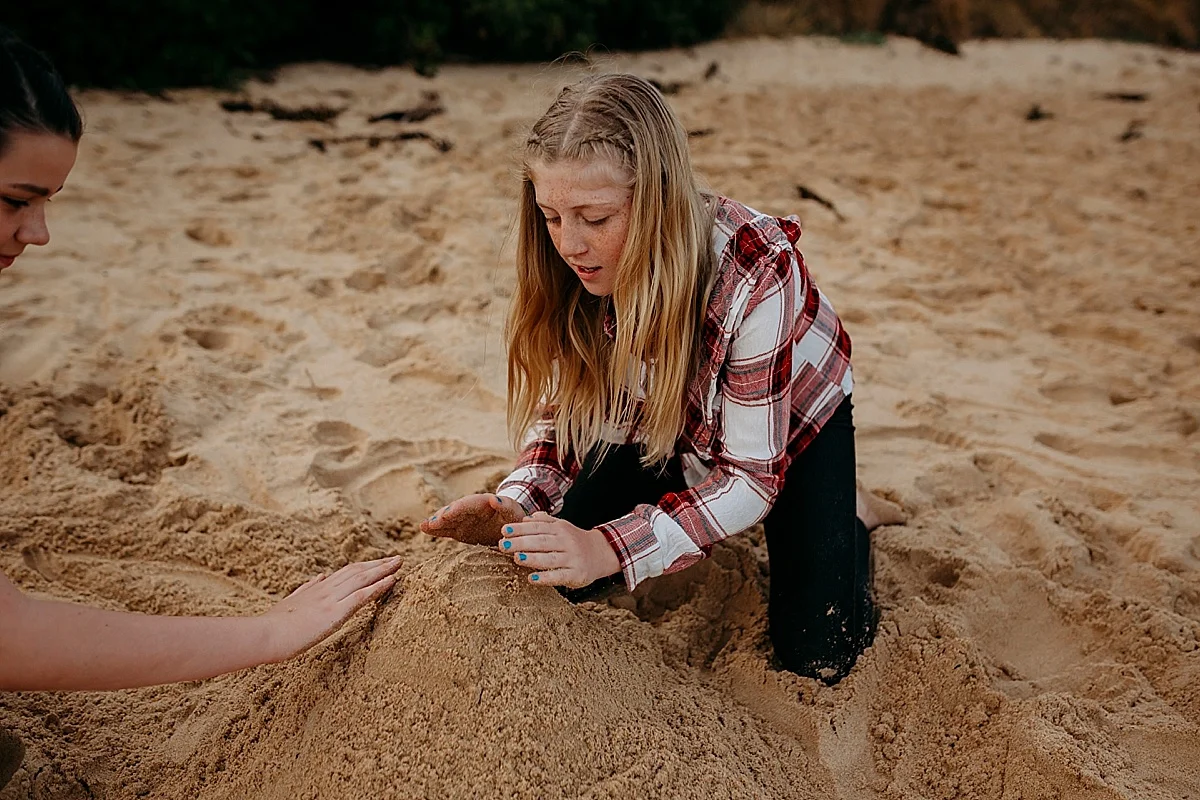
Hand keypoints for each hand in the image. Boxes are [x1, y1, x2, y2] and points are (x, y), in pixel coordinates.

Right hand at [263, 556, 402, 660]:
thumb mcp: (291, 602)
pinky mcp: (334, 613)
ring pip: (362, 579)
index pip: (345, 573)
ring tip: (399, 563)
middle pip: (357, 571)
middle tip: (397, 558)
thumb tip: (319, 577)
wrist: (264, 635)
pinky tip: (392, 581)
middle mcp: (326, 590)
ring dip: (383, 570)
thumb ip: (306, 590)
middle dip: (379, 564)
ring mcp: (331, 600)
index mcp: (316, 589)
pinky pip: (361, 596)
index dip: (364, 566)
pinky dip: (379, 587)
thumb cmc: (274, 626)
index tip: (378, 562)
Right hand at [420, 493, 524, 545]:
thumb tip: (494, 499)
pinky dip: (436, 530)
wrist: (512, 525)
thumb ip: (505, 506)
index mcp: (484, 503)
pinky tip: (424, 529)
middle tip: (432, 523)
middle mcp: (471, 509)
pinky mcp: (460, 530)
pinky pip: (447, 529)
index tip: (447, 514)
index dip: (458, 509)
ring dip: (436, 522)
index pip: (469, 504)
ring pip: (448, 519)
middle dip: (443, 516)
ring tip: (424, 526)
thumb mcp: (514, 512)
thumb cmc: (515, 517)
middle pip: (454, 511)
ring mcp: (464, 519)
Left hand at [499, 512, 620, 587]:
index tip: (504, 530)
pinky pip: (559, 576)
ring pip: (550, 558)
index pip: (538, 527)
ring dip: (532, 558)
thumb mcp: (561, 527)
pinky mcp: (576, 575)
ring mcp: (572, 558)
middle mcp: (567, 542)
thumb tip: (526, 519)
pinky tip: (531, 579)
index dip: (520, 528)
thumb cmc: (574, 540)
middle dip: (521, 542)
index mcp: (560, 529)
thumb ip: (544, 522)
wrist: (601, 553)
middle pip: (541, 542)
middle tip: (503, 544)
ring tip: (516, 557)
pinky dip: (545, 578)